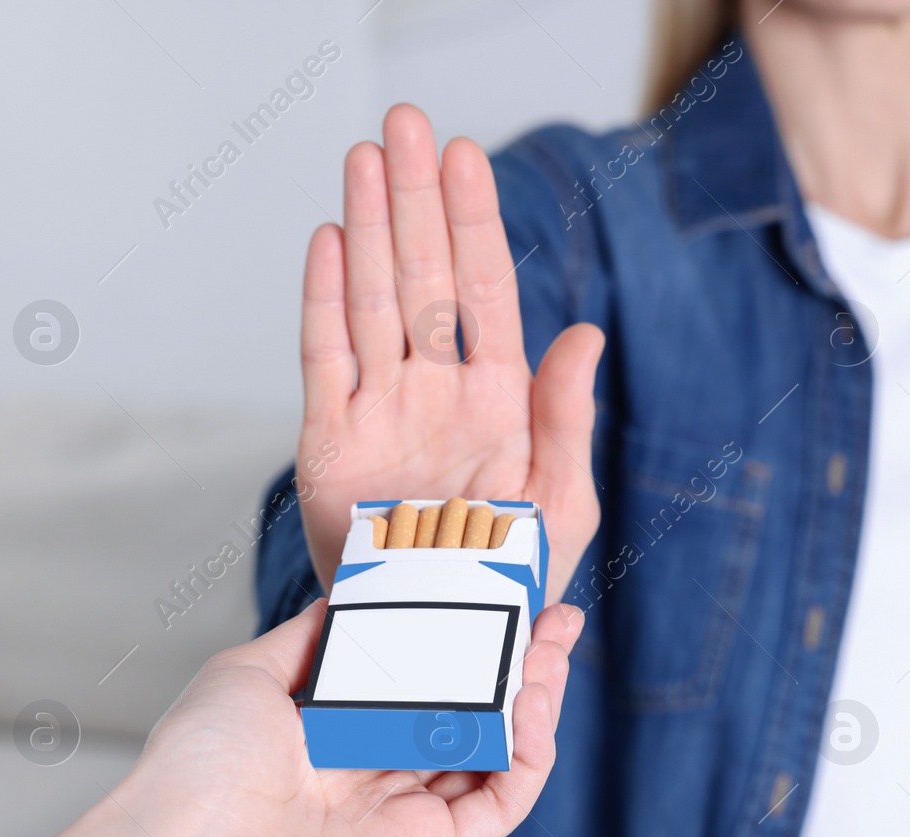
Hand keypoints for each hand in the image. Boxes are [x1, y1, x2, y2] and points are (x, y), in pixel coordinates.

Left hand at [123, 597, 583, 836]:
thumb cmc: (201, 766)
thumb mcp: (248, 672)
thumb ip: (308, 638)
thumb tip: (341, 598)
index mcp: (340, 730)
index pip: (426, 681)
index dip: (470, 642)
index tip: (504, 601)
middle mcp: (379, 771)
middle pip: (474, 714)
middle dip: (522, 664)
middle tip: (558, 622)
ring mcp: (408, 812)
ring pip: (498, 754)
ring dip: (536, 701)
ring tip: (555, 652)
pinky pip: (502, 802)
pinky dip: (531, 756)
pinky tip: (533, 708)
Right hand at [297, 104, 604, 594]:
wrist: (433, 642)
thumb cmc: (506, 583)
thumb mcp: (560, 507)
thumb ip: (569, 420)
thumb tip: (584, 334)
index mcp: (499, 399)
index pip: (485, 292)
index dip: (475, 222)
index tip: (464, 155)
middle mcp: (437, 390)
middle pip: (423, 275)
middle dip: (416, 198)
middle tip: (403, 121)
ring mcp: (381, 409)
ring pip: (373, 299)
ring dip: (370, 227)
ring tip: (364, 157)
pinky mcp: (330, 441)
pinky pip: (325, 356)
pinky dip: (325, 299)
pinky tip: (332, 240)